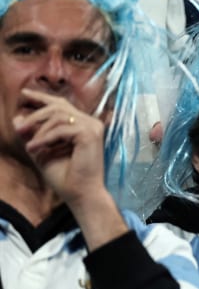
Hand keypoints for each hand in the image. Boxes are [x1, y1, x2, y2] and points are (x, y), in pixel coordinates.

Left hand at [13, 88, 107, 206]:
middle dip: (35, 115)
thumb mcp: (41, 151)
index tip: (24, 94)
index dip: (42, 98)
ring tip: (29, 146)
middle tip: (19, 129)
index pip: (61, 105)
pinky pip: (62, 129)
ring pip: (58, 116)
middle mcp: (90, 123)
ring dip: (39, 129)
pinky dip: (45, 138)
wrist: (80, 193)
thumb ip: (32, 135)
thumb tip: (16, 118)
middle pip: (58, 107)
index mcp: (82, 125)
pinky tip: (35, 149)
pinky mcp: (90, 134)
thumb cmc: (65, 176)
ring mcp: (92, 128)